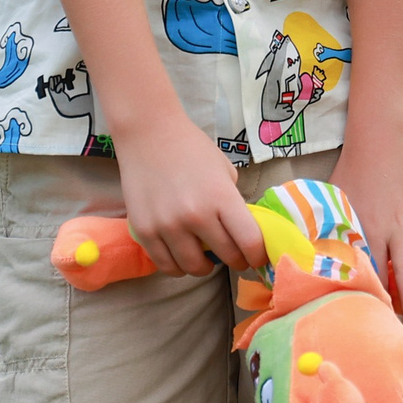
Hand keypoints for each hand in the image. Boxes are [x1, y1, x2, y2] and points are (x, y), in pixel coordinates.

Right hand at [114, 123, 268, 278]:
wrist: (149, 134)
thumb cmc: (191, 149)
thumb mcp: (225, 170)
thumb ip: (234, 202)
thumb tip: (242, 231)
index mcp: (221, 197)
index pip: (249, 242)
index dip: (257, 255)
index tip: (257, 257)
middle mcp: (196, 215)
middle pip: (226, 257)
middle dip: (236, 261)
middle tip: (235, 258)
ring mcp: (168, 226)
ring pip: (194, 268)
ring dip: (205, 267)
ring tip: (206, 259)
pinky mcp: (145, 231)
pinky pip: (166, 265)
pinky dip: (178, 266)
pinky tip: (182, 257)